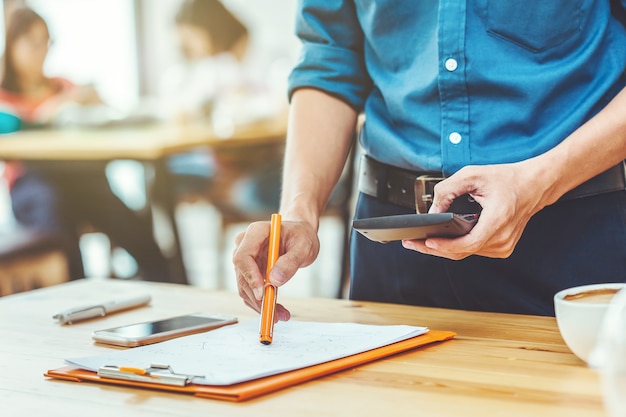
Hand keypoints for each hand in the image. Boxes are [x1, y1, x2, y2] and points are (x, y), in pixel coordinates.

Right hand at [232, 219, 319, 320]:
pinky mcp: (249, 271)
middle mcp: (245, 245)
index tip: (262, 293)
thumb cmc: (301, 236)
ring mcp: (246, 259)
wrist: (300, 235)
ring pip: (245, 287)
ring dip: (260, 304)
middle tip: (274, 314)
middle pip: (242, 275)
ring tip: (281, 315)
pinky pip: (251, 290)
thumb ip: (290, 262)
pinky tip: (277, 311)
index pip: (243, 257)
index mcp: (255, 233)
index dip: (249, 277)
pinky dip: (262, 303)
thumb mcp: (303, 247)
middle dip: (257, 297)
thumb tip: (275, 281)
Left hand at [402, 162, 547, 258]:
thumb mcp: (473, 175)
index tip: (426, 242)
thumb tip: (432, 211)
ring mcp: (504, 246)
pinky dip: (457, 246)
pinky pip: (474, 250)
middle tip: (411, 243)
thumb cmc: (507, 178)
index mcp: (498, 220)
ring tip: (420, 242)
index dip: (444, 245)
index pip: (467, 243)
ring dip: (444, 248)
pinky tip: (441, 240)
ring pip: (466, 253)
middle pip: (462, 252)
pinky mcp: (502, 248)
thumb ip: (448, 190)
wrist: (535, 184)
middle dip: (434, 249)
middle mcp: (503, 238)